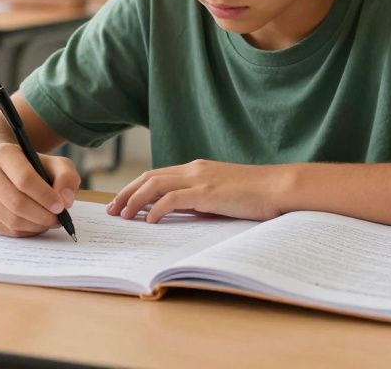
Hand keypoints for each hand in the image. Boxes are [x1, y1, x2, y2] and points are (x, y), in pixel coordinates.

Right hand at [0, 142, 79, 236]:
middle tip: (59, 219)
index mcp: (3, 153)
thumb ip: (66, 176)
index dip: (45, 196)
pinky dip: (27, 231)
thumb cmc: (32, 167)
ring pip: (12, 220)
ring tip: (50, 220)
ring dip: (36, 225)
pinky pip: (7, 230)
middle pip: (17, 203)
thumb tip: (66, 199)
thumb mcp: (54, 163)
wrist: (1, 170)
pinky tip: (36, 223)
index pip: (25, 179)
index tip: (61, 207)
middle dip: (43, 215)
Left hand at [108, 159, 286, 223]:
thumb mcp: (220, 196)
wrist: (278, 187)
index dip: (134, 188)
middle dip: (126, 193)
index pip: (156, 175)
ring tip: (123, 216)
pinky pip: (172, 199)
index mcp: (196, 169)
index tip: (121, 202)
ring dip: (134, 200)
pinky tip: (149, 221)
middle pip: (148, 177)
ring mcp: (199, 178)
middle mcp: (193, 169)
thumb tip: (176, 213)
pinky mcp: (207, 192)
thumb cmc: (254, 195)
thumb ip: (198, 200)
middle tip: (112, 210)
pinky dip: (156, 209)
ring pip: (154, 185)